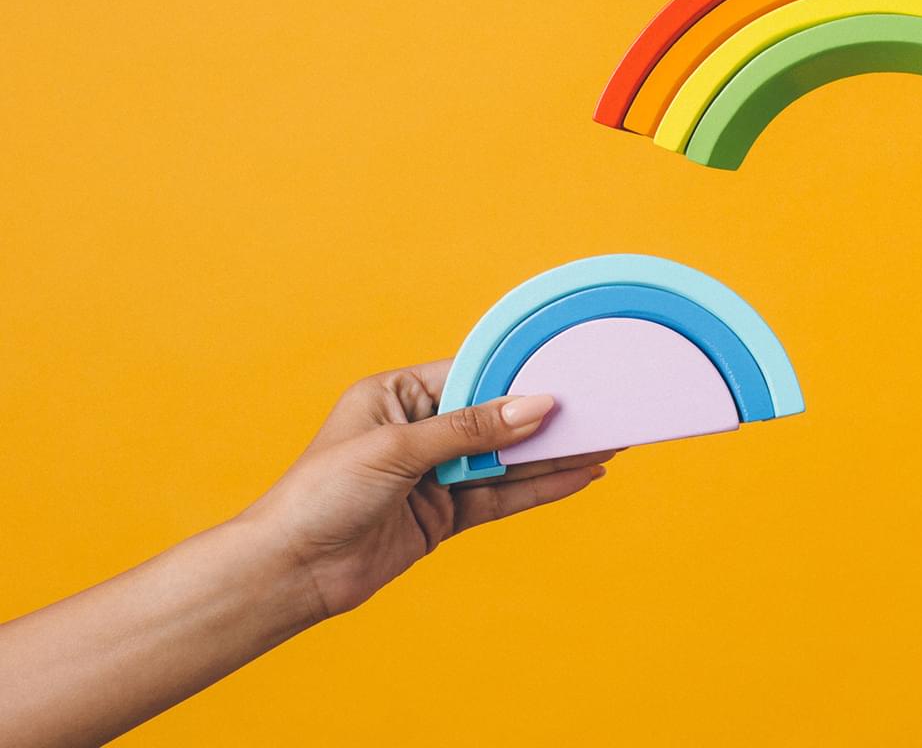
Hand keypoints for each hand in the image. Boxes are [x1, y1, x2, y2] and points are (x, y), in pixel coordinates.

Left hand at [241, 360, 613, 619]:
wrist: (289, 572)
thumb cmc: (321, 496)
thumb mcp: (398, 451)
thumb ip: (471, 430)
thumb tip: (536, 406)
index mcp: (397, 395)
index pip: (471, 375)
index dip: (519, 377)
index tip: (567, 373)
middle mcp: (419, 430)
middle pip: (496, 418)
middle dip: (546, 417)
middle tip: (602, 408)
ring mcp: (434, 474)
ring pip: (506, 459)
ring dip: (553, 455)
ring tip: (607, 442)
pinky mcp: (445, 514)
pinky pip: (502, 496)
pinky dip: (540, 488)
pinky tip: (579, 477)